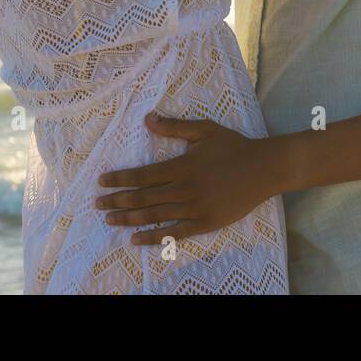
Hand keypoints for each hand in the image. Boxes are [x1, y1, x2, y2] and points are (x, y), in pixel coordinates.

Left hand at [95, 113, 279, 243]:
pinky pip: (174, 233)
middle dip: (117, 201)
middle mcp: (184, 190)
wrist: (263, 169)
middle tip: (97, 205)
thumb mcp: (204, 130)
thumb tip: (146, 119)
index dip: (119, 180)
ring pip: (154, 216)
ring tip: (109, 220)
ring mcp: (194, 209)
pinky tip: (135, 240)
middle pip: (143, 198)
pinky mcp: (204, 224)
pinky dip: (153, 238)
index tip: (101, 183)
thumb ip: (174, 127)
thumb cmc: (233, 146)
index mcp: (181, 166)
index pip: (142, 175)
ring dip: (129, 219)